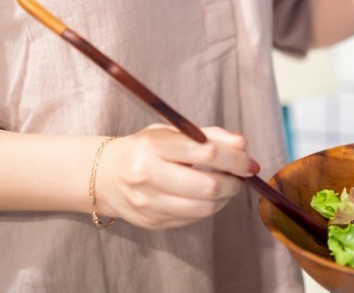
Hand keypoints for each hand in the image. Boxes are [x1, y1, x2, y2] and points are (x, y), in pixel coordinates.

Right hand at [93, 124, 258, 229]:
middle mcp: (148, 175)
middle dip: (233, 182)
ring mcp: (148, 202)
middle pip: (207, 185)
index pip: (206, 152)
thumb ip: (209, 136)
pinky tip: (208, 197)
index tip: (248, 161)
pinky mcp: (151, 222)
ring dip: (224, 198)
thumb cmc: (145, 148)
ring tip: (227, 186)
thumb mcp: (171, 132)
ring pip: (202, 208)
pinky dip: (208, 208)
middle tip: (240, 176)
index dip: (235, 158)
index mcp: (155, 146)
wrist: (105, 175)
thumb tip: (242, 145)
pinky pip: (192, 220)